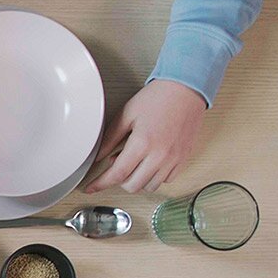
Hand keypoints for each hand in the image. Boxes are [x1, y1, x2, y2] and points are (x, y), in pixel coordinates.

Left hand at [84, 80, 206, 193]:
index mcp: (143, 143)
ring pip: (150, 186)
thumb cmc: (158, 98)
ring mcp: (174, 158)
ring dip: (138, 179)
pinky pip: (167, 180)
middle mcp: (160, 155)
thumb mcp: (127, 114)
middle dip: (120, 179)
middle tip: (117, 162)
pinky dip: (155, 176)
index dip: (100, 184)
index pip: (117, 174)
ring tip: (135, 160)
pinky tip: (150, 162)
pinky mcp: (184, 158)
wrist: (186, 89)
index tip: (91, 188)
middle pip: (133, 185)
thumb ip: (110, 138)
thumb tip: (99, 156)